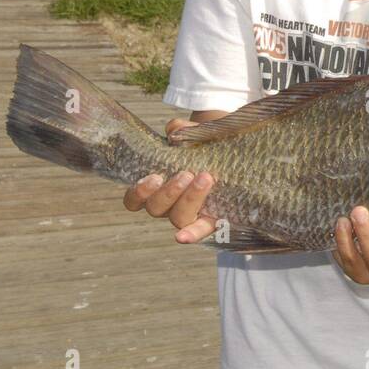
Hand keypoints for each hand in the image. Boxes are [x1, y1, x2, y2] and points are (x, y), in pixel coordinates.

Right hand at [123, 118, 218, 243]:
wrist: (233, 150)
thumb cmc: (205, 144)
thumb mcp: (194, 134)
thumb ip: (182, 130)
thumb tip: (175, 131)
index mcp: (158, 187)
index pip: (134, 200)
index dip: (138, 194)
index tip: (154, 177)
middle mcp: (169, 205)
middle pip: (157, 208)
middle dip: (169, 192)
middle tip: (185, 174)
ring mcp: (190, 213)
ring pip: (178, 217)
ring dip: (188, 200)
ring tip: (205, 178)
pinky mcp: (211, 219)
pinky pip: (200, 231)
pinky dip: (191, 234)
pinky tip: (183, 237)